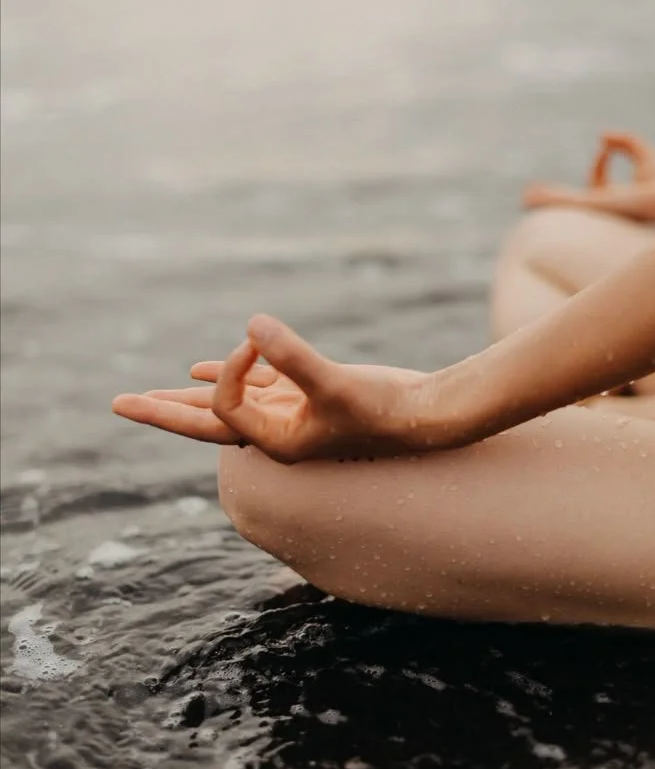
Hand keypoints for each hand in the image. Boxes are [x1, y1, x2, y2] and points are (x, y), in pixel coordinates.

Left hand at [112, 315, 433, 462]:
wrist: (425, 415)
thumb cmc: (384, 410)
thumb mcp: (336, 384)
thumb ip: (293, 356)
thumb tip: (250, 324)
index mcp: (276, 444)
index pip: (226, 408)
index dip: (228, 370)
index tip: (255, 340)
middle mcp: (275, 434)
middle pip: (204, 425)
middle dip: (160, 412)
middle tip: (116, 403)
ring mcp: (288, 413)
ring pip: (225, 405)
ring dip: (186, 398)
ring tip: (146, 397)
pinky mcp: (303, 395)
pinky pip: (254, 386)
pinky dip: (228, 374)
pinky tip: (197, 368)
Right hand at [523, 132, 654, 221]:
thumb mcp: (644, 153)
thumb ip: (625, 142)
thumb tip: (603, 136)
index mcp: (618, 198)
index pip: (598, 180)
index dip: (601, 159)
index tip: (607, 147)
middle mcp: (607, 207)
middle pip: (573, 203)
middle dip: (553, 198)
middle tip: (531, 196)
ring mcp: (600, 208)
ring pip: (567, 205)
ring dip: (546, 202)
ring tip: (524, 199)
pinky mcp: (598, 204)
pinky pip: (570, 203)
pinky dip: (552, 201)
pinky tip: (535, 199)